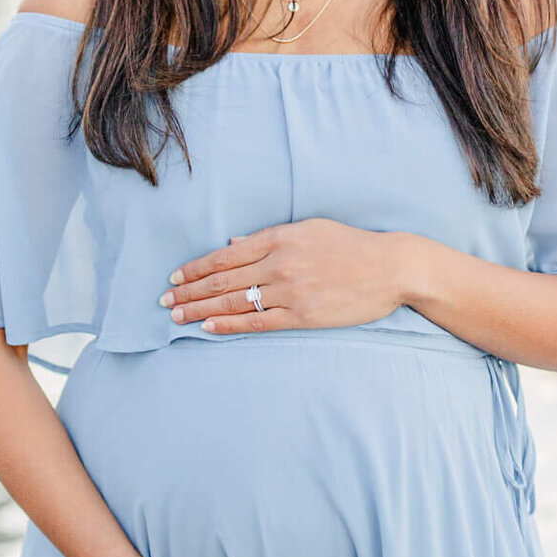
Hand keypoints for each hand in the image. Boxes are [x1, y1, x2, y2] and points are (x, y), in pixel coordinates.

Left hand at [160, 221, 411, 334]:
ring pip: (234, 301)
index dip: (197, 267)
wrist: (391, 268)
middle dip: (189, 290)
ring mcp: (289, 291)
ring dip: (200, 308)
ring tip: (176, 315)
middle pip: (223, 279)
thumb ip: (271, 237)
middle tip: (165, 299)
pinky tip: (208, 326)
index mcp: (280, 238)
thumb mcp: (310, 230)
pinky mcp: (301, 315)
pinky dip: (228, 324)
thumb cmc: (353, 246)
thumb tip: (235, 242)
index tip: (176, 275)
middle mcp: (279, 263)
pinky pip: (256, 322)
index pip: (226, 254)